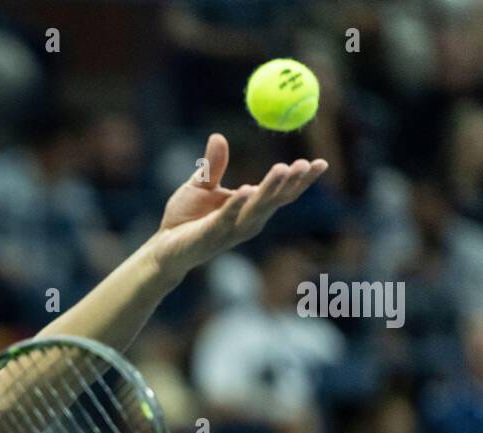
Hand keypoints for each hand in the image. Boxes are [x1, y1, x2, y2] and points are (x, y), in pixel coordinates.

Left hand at [149, 133, 327, 275]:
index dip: (301, 180)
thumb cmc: (184, 218)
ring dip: (270, 189)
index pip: (281, 193)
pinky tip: (247, 190)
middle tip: (308, 164)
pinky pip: (226, 218)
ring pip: (255, 209)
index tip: (320, 162)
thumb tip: (219, 136)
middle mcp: (246, 222)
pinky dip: (236, 204)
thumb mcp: (201, 185)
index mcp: (249, 208)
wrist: (162, 247)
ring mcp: (230, 231)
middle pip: (275, 201)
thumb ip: (214, 165)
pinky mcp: (210, 236)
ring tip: (284, 168)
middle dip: (293, 183)